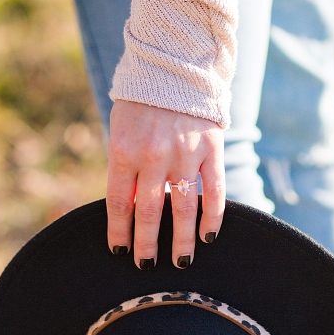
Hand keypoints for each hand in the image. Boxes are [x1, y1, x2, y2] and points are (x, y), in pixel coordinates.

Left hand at [107, 101, 225, 268]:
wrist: (174, 68)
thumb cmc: (141, 103)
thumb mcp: (121, 131)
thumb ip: (125, 167)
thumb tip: (132, 209)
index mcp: (124, 151)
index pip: (120, 203)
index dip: (120, 232)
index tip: (119, 251)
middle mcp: (154, 156)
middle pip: (150, 212)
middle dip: (146, 244)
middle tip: (145, 266)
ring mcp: (184, 153)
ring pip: (183, 207)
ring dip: (181, 240)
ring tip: (181, 262)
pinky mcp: (210, 149)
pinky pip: (214, 190)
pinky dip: (212, 216)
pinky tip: (208, 236)